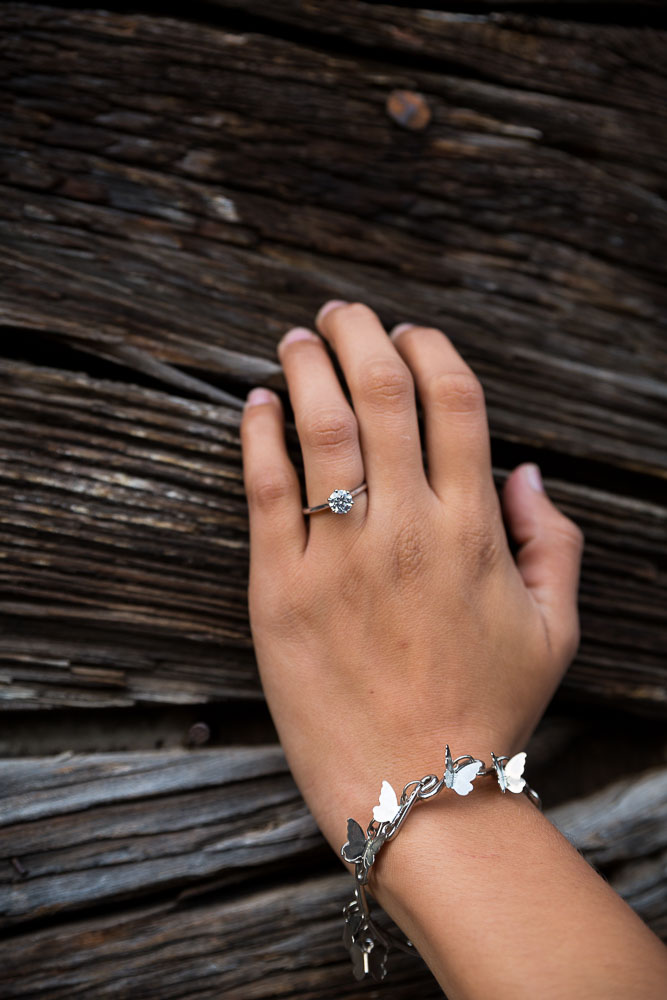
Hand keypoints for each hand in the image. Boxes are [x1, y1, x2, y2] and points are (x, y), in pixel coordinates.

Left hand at [240, 300, 583, 860]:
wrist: (415, 792)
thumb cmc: (486, 711)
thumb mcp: (554, 629)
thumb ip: (552, 541)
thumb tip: (527, 470)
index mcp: (475, 530)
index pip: (454, 402)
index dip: (430, 350)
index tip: (412, 334)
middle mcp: (408, 528)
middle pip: (381, 394)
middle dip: (362, 334)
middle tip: (345, 313)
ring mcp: (340, 556)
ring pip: (320, 426)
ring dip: (307, 367)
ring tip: (298, 339)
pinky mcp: (279, 588)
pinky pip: (265, 488)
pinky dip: (257, 433)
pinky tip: (255, 403)